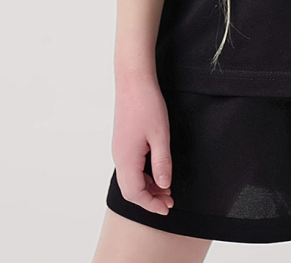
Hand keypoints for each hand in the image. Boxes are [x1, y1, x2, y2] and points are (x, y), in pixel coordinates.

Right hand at [112, 73, 173, 213]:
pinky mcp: (124, 141)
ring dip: (148, 186)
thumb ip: (162, 163)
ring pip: (131, 177)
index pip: (135, 193)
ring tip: (167, 188)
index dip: (151, 205)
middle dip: (150, 198)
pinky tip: (158, 171)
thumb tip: (165, 186)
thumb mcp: (160, 135)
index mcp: (126, 159)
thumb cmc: (146, 105)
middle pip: (131, 188)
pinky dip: (145, 174)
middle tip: (170, 201)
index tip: (167, 209)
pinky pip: (132, 166)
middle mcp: (119, 156)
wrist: (133, 80)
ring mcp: (120, 148)